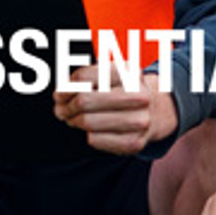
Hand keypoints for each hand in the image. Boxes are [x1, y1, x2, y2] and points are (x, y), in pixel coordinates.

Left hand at [52, 69, 177, 155]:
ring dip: (73, 121)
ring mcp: (139, 120)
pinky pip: (95, 139)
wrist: (156, 113)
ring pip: (87, 122)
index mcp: (130, 71)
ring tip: (71, 118)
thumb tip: (60, 94)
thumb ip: (85, 77)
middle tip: (60, 109)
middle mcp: (138, 95)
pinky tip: (88, 130)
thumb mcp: (110, 74)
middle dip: (66, 106)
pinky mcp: (135, 142)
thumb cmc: (124, 91)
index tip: (60, 94)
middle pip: (84, 100)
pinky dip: (86, 134)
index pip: (84, 76)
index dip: (65, 87)